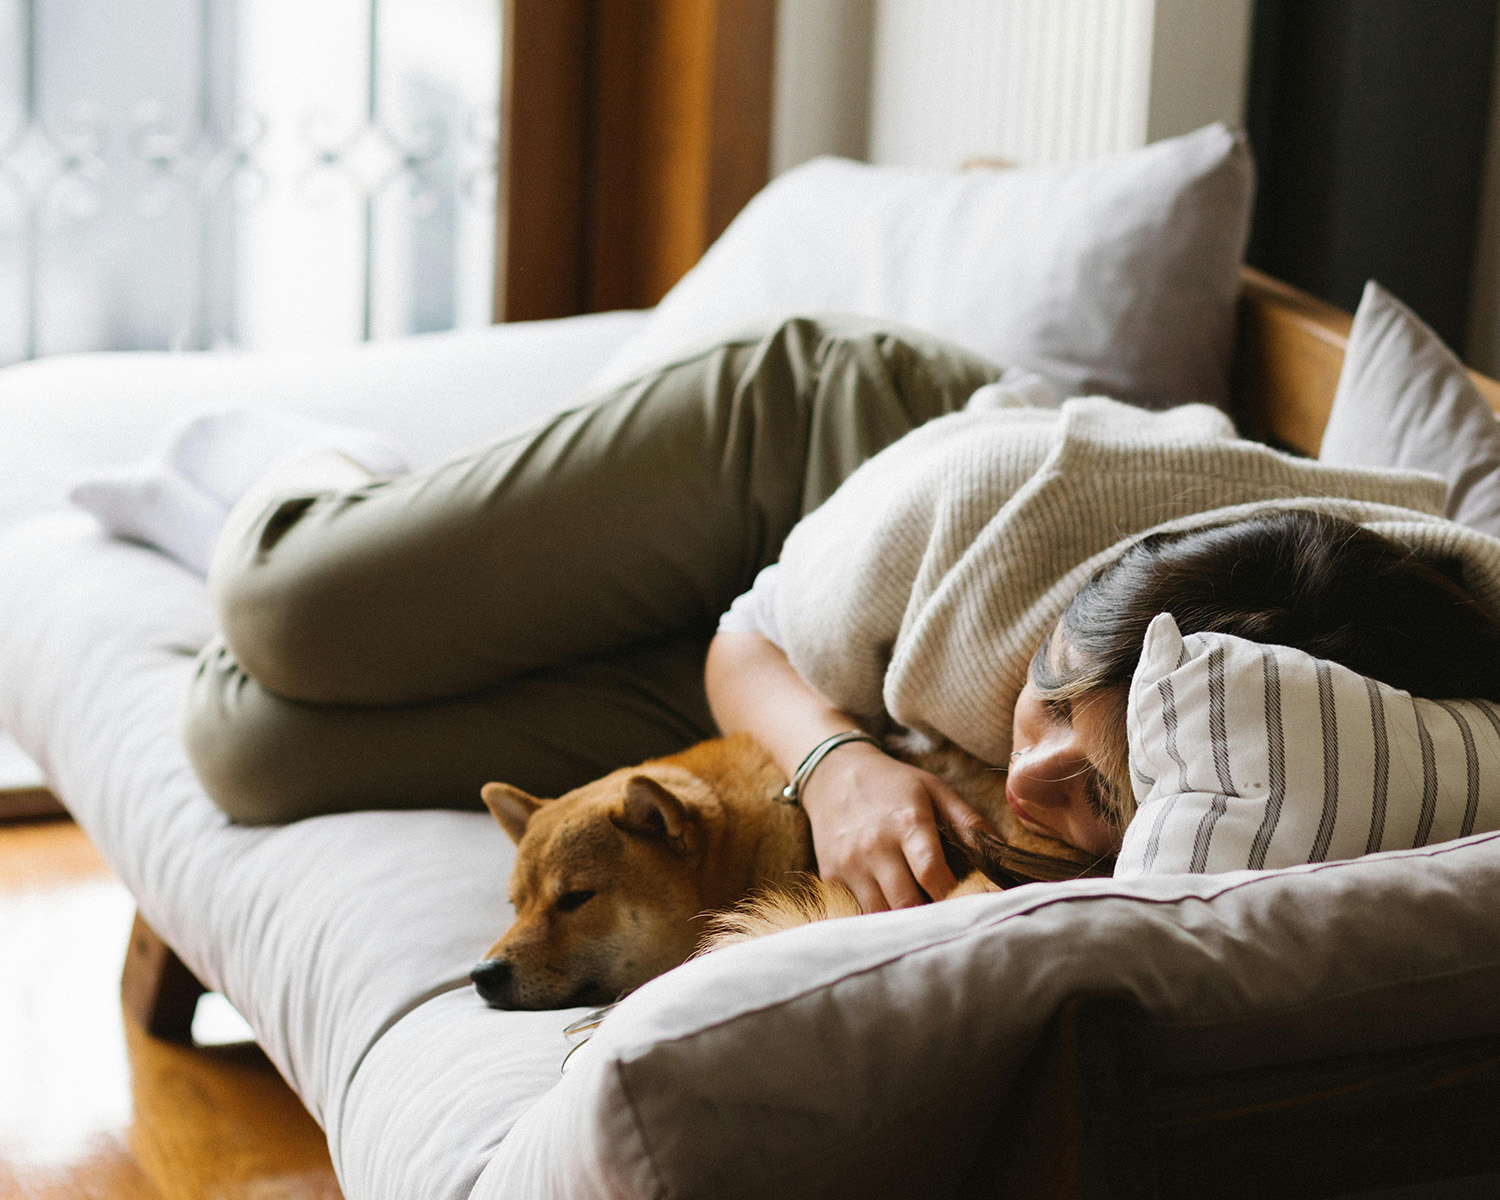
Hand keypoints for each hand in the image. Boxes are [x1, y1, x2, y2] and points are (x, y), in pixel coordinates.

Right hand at [799, 742, 990, 911]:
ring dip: (904, 922)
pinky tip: (892, 910)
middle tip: (950, 919)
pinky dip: (877, 916)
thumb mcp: (935, 790)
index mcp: (907, 823)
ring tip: (924, 917)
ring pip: (881, 914)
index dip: (955, 897)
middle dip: (932, 917)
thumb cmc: (893, 784)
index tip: (972, 904)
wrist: (833, 773)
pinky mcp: (831, 876)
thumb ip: (969, 822)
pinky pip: (856, 911)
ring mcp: (849, 864)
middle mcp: (875, 847)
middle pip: (907, 904)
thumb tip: (1002, 856)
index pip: (932, 875)